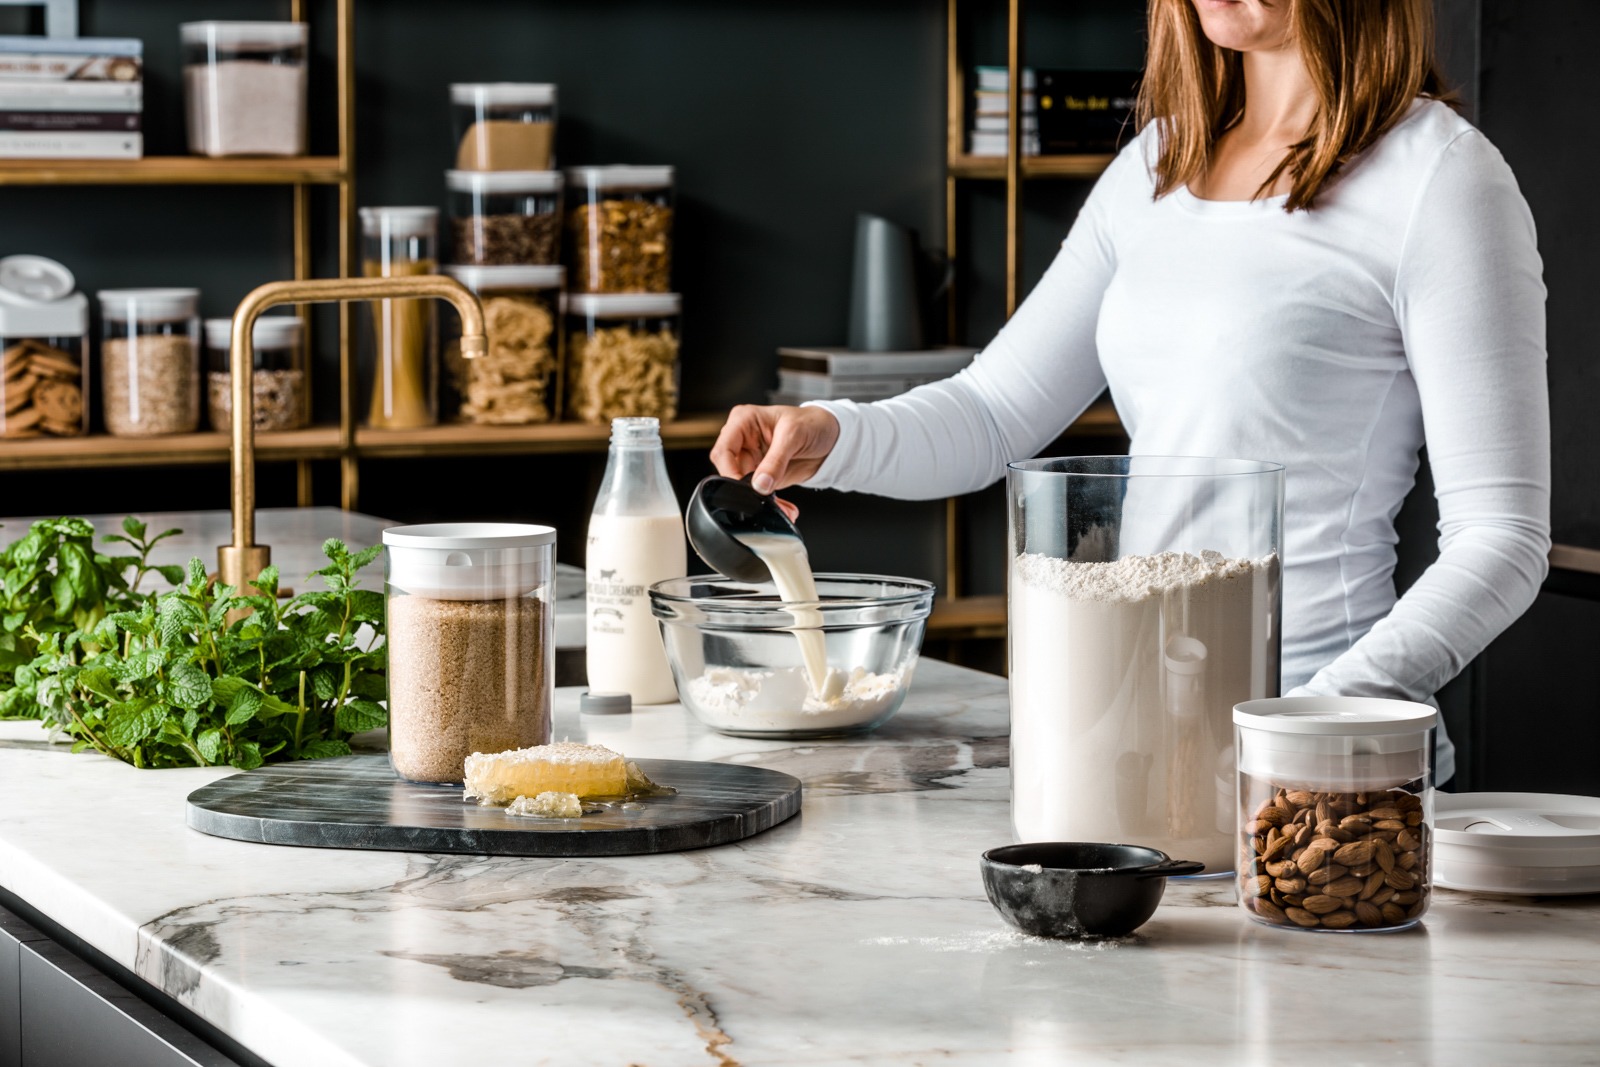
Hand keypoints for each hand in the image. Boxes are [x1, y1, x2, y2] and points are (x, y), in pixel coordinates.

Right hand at [710, 404, 840, 497]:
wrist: (830, 437)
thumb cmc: (811, 423)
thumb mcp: (794, 435)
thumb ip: (775, 460)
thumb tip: (760, 484)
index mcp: (743, 421)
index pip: (723, 449)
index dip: (729, 470)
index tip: (745, 485)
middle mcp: (743, 441)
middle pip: (729, 470)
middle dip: (745, 489)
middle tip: (764, 496)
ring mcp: (752, 460)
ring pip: (742, 486)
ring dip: (759, 500)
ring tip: (781, 505)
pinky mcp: (762, 475)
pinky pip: (757, 494)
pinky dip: (769, 504)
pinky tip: (784, 506)